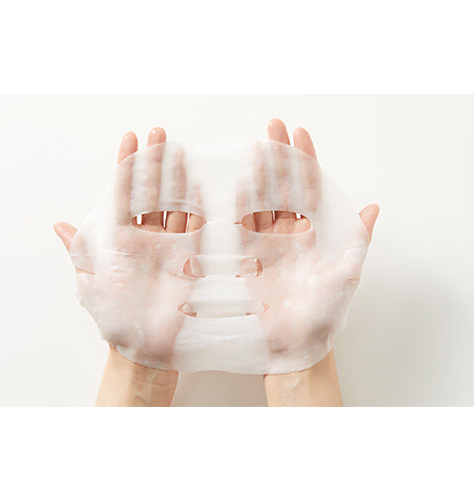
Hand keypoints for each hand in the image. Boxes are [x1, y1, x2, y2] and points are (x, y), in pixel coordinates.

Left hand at [54, 128, 201, 404]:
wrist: (147, 352)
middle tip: (160, 133)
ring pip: (177, 205)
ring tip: (182, 151)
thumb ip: (81, 255)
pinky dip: (202, 210)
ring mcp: (172, 248)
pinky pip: (200, 231)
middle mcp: (148, 240)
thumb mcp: (93, 288)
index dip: (126, 166)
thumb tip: (58, 227)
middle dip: (156, 162)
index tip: (130, 138)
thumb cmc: (117, 322)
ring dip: (179, 178)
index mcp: (122, 241)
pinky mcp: (193, 261)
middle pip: (153, 192)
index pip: (124, 195)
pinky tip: (204, 189)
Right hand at [259, 118, 378, 403]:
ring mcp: (264, 245)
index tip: (298, 133)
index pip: (309, 188)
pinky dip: (231, 207)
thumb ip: (357, 241)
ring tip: (249, 149)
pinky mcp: (243, 259)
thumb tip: (373, 207)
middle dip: (278, 157)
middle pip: (282, 187)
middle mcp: (288, 234)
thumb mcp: (345, 276)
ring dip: (255, 175)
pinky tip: (228, 187)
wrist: (293, 346)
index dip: (304, 160)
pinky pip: (235, 228)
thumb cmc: (323, 314)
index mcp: (314, 234)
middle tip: (271, 128)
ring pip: (258, 202)